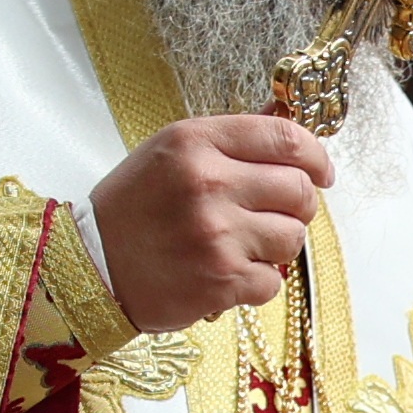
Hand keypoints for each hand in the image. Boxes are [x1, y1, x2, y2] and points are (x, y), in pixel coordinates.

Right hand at [88, 114, 333, 333]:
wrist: (90, 266)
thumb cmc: (131, 209)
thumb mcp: (170, 154)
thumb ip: (231, 142)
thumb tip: (290, 130)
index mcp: (195, 142)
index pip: (286, 137)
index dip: (316, 156)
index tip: (321, 172)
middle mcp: (208, 182)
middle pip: (299, 189)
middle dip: (299, 205)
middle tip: (279, 213)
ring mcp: (217, 234)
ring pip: (292, 237)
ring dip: (277, 245)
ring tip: (243, 245)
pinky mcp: (221, 280)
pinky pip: (272, 281)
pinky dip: (256, 282)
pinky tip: (226, 274)